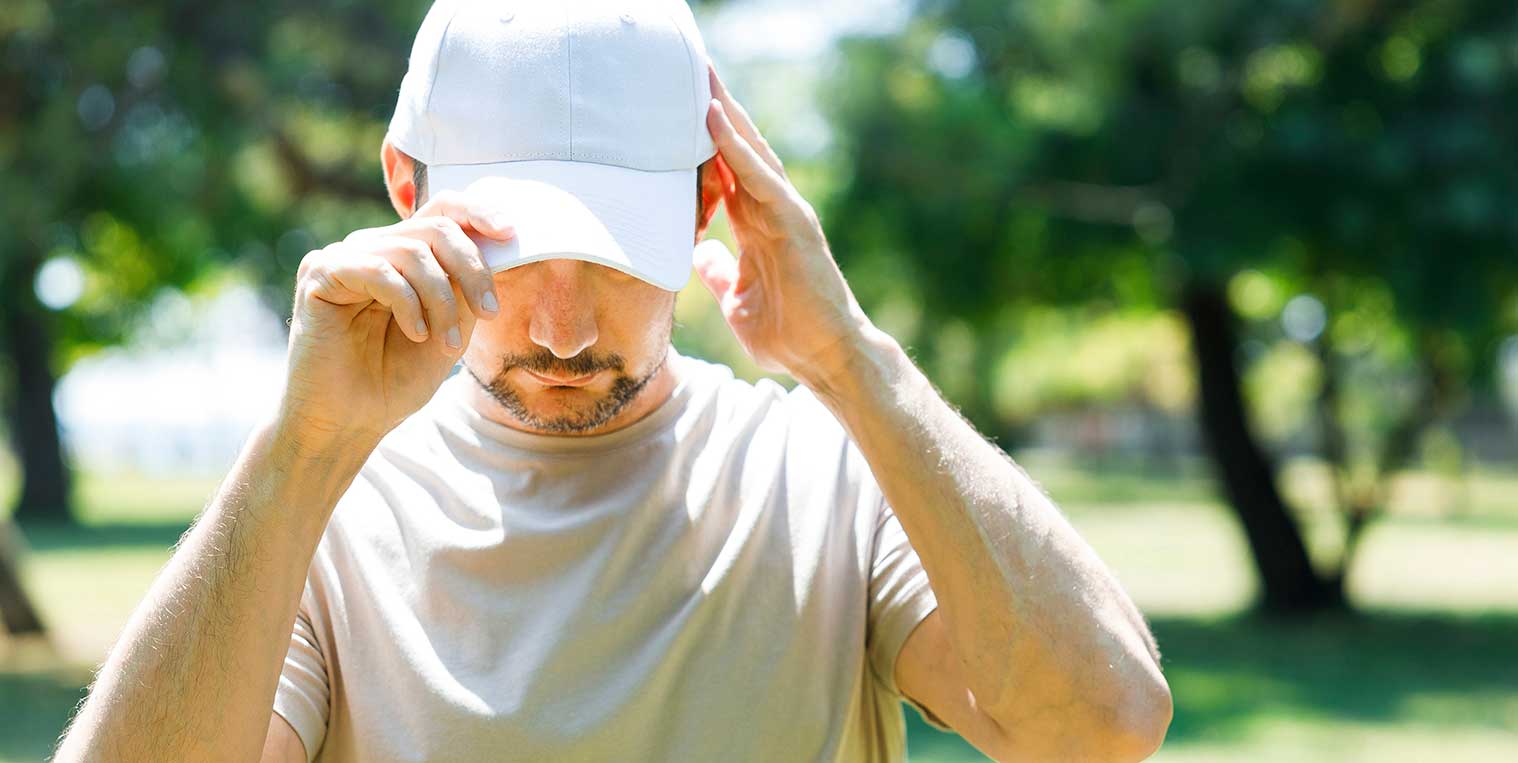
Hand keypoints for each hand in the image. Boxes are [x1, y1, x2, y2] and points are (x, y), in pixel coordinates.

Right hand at [279, 192, 514, 447]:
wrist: (348, 421)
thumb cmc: (395, 379)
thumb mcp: (450, 330)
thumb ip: (466, 289)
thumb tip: (496, 248)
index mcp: (402, 255)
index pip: (442, 211)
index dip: (478, 213)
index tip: (511, 234)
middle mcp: (372, 247)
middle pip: (434, 227)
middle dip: (471, 269)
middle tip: (489, 313)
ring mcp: (344, 257)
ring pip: (412, 251)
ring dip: (442, 300)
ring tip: (447, 345)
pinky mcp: (319, 274)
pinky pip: (378, 269)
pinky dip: (407, 303)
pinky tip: (416, 333)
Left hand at [694, 65, 874, 388]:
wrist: (825, 357)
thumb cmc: (788, 335)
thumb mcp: (737, 301)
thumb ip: (721, 273)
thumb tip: (701, 254)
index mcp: (757, 226)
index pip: (725, 173)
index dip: (702, 143)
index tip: (675, 113)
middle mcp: (772, 211)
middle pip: (738, 150)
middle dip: (715, 112)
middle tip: (689, 70)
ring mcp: (785, 212)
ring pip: (750, 152)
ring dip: (724, 113)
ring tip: (700, 77)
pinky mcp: (794, 222)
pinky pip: (760, 176)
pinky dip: (736, 147)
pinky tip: (714, 119)